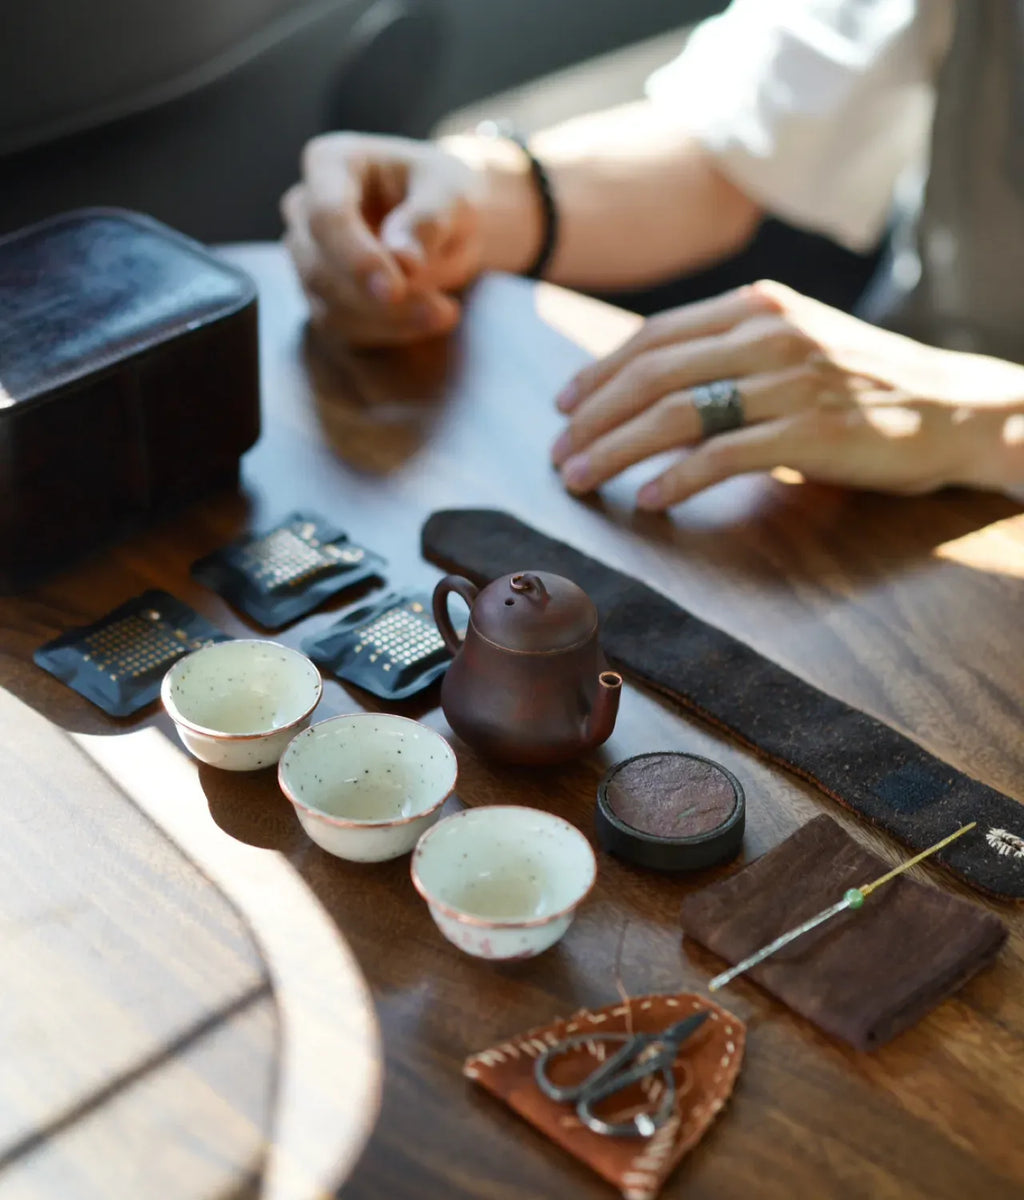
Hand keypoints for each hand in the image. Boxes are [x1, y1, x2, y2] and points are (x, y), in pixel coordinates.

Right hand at [281, 133, 483, 346]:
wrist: (447, 222)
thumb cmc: (445, 194)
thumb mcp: (453, 194)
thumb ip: (428, 221)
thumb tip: (403, 262)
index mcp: (332, 163)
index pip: (327, 215)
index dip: (357, 258)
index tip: (396, 290)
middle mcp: (305, 207)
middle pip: (321, 268)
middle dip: (380, 301)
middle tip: (443, 311)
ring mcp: (306, 255)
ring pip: (329, 305)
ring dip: (388, 322)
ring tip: (445, 314)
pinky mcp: (319, 295)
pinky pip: (341, 328)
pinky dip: (385, 334)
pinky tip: (426, 322)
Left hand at [551, 281, 1023, 507]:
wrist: (959, 408)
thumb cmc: (867, 382)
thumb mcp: (795, 344)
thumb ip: (730, 352)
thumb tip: (651, 384)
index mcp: (758, 306)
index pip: (654, 335)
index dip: (598, 373)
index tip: (563, 406)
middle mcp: (769, 334)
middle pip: (652, 374)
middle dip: (592, 418)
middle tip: (557, 455)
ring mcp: (791, 380)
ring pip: (675, 413)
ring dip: (615, 450)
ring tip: (578, 480)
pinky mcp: (813, 430)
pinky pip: (725, 454)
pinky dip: (678, 479)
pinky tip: (648, 501)